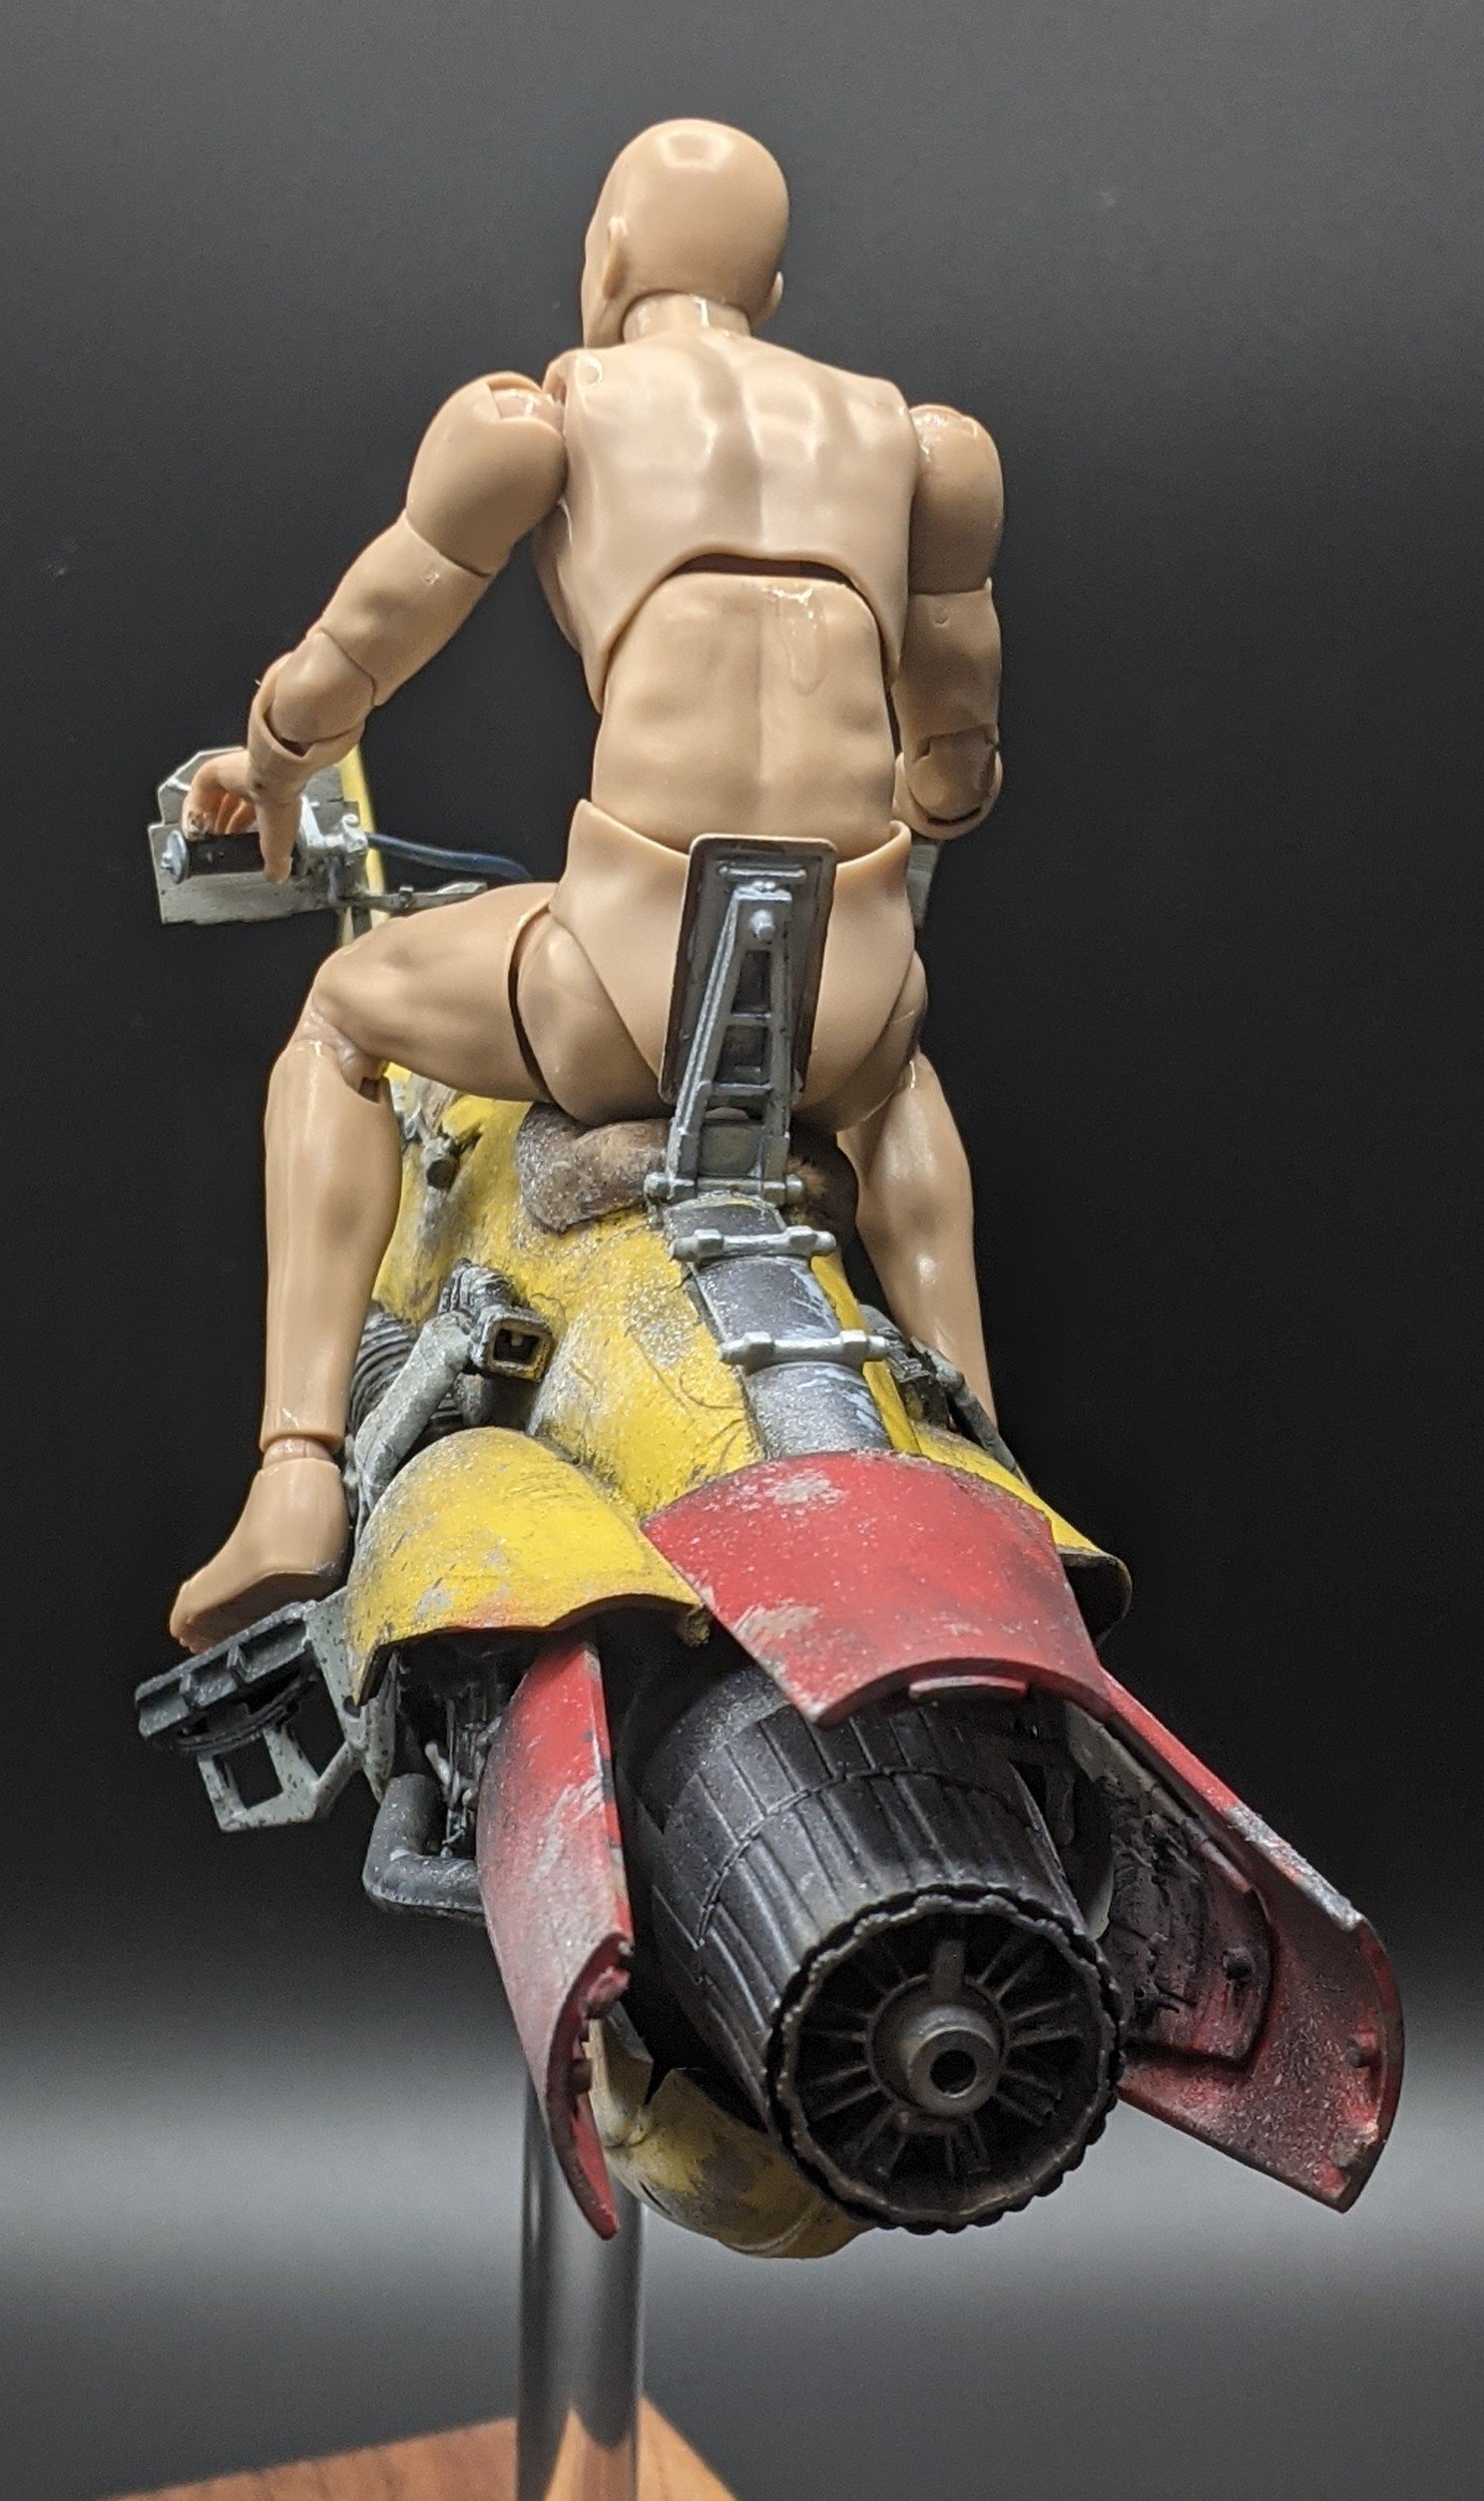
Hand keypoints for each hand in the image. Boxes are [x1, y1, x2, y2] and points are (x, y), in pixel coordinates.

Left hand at [181, 749, 302, 883]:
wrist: (274, 778)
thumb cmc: (282, 804)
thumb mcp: (279, 843)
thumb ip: (276, 861)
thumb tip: (276, 876)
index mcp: (269, 794)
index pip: (248, 813)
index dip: (238, 830)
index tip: (233, 843)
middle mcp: (250, 782)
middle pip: (228, 806)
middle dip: (221, 826)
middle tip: (217, 841)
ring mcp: (230, 774)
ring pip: (211, 798)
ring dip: (207, 819)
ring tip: (204, 837)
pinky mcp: (213, 771)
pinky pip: (196, 791)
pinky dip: (193, 810)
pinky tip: (195, 826)